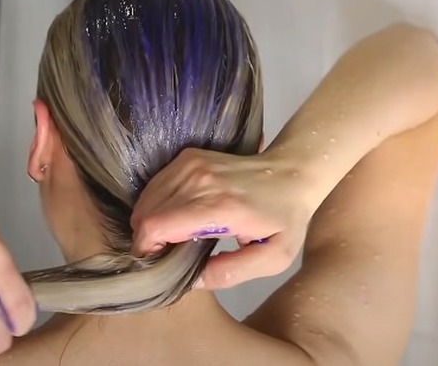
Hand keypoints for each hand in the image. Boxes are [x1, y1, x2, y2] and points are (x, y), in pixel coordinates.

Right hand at [131, 148, 321, 289]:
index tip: (163, 262)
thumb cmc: (286, 219)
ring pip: (146, 198)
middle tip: (168, 253)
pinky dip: (157, 204)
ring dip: (150, 221)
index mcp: (218, 207)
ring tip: (173, 236)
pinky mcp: (188, 157)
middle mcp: (198, 180)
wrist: (293, 172)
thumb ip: (230, 273)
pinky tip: (176, 216)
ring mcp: (191, 164)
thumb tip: (190, 279)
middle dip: (147, 238)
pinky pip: (155, 185)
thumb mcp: (273, 259)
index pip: (155, 227)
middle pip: (144, 213)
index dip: (148, 249)